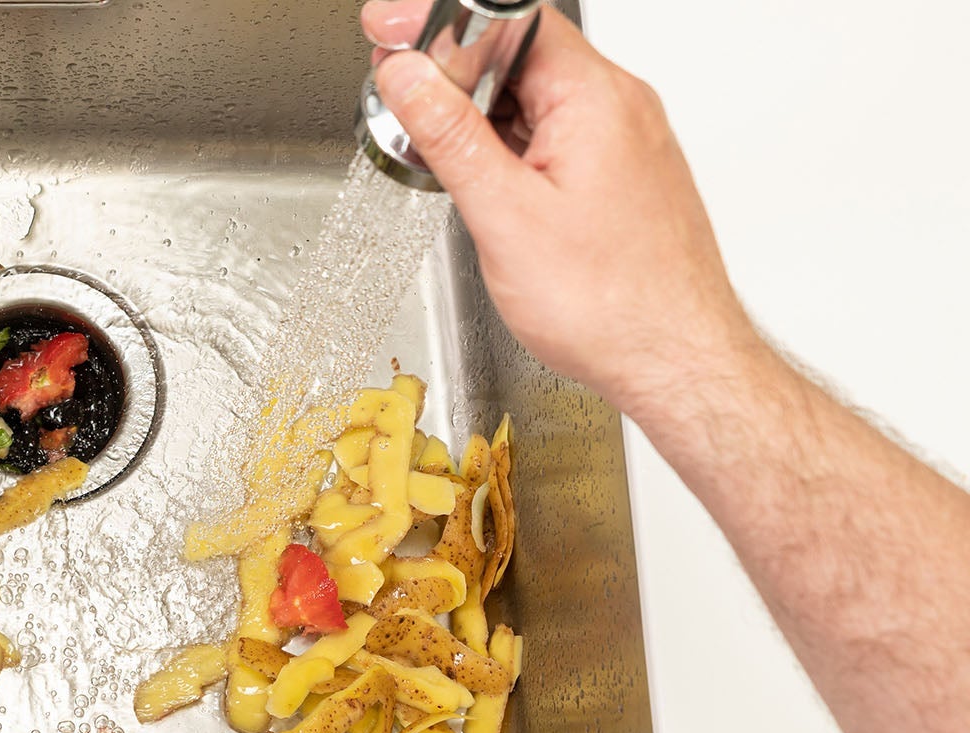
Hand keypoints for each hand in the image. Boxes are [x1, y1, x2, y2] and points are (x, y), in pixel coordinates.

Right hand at [362, 2, 762, 415]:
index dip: (440, 18)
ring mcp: (624, 139)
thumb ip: (450, 135)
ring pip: (534, 96)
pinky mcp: (620, 172)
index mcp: (596, 99)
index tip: (388, 30)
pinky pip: (554, 133)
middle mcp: (619, 107)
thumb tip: (407, 74)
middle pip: (519, 54)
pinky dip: (509, 147)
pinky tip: (486, 186)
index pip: (512, 18)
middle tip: (402, 107)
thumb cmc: (613, 305)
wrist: (678, 364)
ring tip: (442, 161)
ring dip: (479, 117)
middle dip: (452, 74)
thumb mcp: (505, 216)